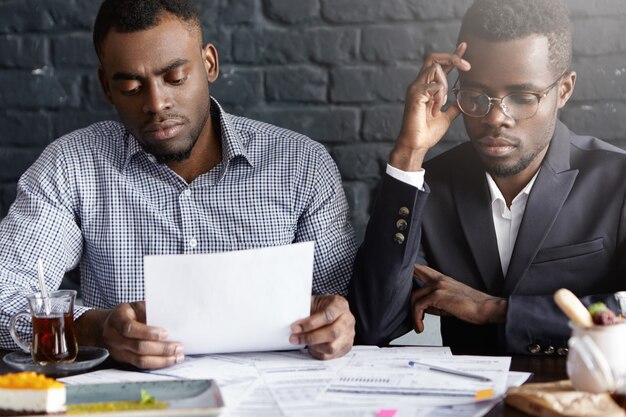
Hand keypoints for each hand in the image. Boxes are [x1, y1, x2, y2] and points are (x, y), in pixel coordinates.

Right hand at [76, 302, 183, 368]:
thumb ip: (149, 311)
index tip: (166, 333)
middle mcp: (113, 336)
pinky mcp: (122, 360)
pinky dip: (156, 364)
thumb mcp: (136, 306)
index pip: (130, 328)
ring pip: (139, 360)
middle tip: (179, 347)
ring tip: (178, 357)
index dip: (148, 332)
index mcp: (117, 318)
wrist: (106, 325)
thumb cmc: (128, 313)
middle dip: (161, 348)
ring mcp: (116, 350)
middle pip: (137, 347)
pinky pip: (140, 365)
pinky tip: (169, 361)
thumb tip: (171, 319)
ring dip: (161, 360)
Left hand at [290, 294, 354, 359]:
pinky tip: (310, 347)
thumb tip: (287, 315)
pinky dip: (317, 353)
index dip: (310, 323)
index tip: (295, 327)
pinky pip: (330, 356)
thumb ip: (304, 307)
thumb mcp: (314, 301)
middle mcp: (348, 320)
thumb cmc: (321, 307)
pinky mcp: (345, 347)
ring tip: (301, 341)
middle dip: (310, 337)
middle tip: (294, 338)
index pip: (328, 315)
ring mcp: (349, 335)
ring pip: (332, 347)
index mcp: (340, 305)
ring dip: (313, 346)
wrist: (332, 312)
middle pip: (332, 333)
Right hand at [389, 43, 471, 170]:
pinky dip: (439, 97)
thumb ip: (453, 107)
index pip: (439, 65)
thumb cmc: (427, 133)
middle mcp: (418, 84)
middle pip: (434, 58)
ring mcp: (415, 88)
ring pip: (435, 70)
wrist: (417, 145)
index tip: (464, 46)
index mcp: (426, 88)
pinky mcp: (415, 95)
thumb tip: (463, 102)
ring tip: (440, 104)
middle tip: (467, 66)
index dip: (452, 55)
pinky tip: (435, 109)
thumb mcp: (446, 117)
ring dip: (444, 85)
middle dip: (452, 58)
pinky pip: (434, 86)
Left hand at [411, 264, 506, 332]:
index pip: (422, 269)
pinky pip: (419, 306)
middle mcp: (439, 280)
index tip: (402, 279)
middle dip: (403, 288)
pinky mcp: (438, 295)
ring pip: (414, 296)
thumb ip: (435, 302)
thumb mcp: (450, 302)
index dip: (411, 271)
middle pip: (413, 277)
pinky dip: (417, 318)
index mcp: (442, 279)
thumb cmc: (472, 306)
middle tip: (403, 305)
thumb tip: (423, 309)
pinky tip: (420, 326)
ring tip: (418, 325)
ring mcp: (438, 286)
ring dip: (413, 313)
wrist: (486, 308)